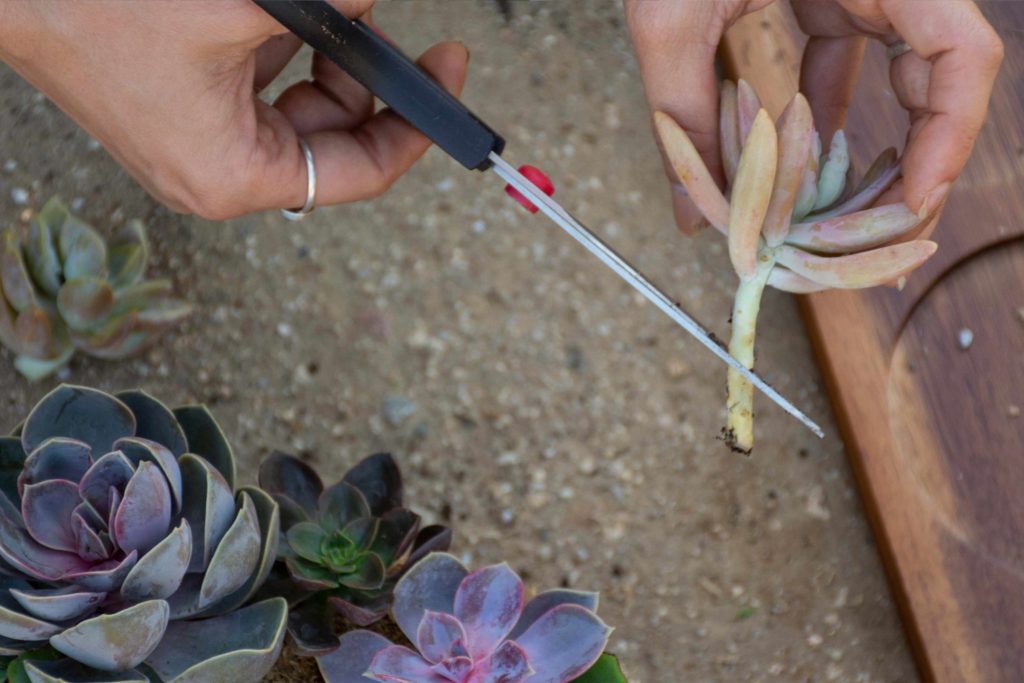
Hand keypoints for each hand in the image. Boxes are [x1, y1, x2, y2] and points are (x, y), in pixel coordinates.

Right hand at [0, 1, 468, 218]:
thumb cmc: (103, 9)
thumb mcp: (248, 9)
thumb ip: (335, 8)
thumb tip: (375, 0)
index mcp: (234, 177)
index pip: (360, 170)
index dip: (416, 124)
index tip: (447, 72)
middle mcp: (219, 172)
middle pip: (334, 133)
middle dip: (368, 71)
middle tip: (388, 21)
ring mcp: (201, 138)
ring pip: (300, 99)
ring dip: (327, 47)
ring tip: (325, 4)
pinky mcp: (185, 103)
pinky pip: (261, 77)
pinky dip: (285, 40)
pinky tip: (284, 10)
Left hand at [624, 0, 1002, 234]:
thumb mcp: (670, 16)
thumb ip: (680, 117)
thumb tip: (694, 216)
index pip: (963, 52)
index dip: (950, 139)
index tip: (908, 207)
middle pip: (939, 72)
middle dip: (914, 159)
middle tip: (874, 234)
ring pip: (896, 68)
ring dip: (868, 143)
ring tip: (834, 213)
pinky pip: (849, 50)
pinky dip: (825, 109)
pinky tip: (798, 160)